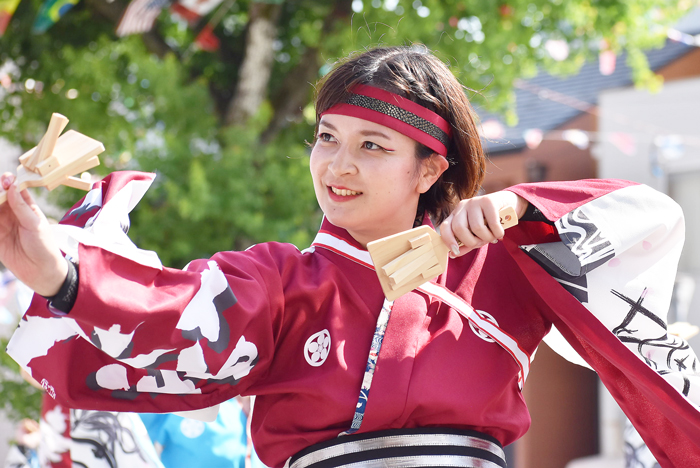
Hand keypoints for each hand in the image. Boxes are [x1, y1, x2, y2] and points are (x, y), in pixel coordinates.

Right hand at [0, 173, 67, 295]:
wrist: (41, 271)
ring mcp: (2, 224)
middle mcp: (12, 213)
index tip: (6, 180)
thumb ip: (22, 207)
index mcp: (26, 207)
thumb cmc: (44, 246)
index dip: (8, 182)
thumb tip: (12, 187)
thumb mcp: (35, 225)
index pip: (14, 189)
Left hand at [439, 190, 526, 256]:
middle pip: (459, 228)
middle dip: (471, 241)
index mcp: (455, 215)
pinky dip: (498, 232)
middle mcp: (462, 206)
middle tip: (482, 242)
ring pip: (476, 227)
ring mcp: (474, 202)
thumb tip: (453, 255)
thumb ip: (465, 244)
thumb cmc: (488, 223)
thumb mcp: (475, 235)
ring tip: (493, 236)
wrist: (507, 205)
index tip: (455, 251)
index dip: (448, 240)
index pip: (445, 227)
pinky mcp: (488, 201)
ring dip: (487, 237)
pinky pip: (492, 223)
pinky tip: (500, 233)